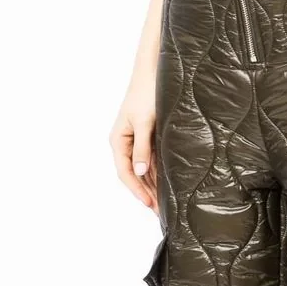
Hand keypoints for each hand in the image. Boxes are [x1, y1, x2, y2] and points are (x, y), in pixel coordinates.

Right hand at [109, 78, 158, 214]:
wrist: (154, 73)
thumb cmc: (146, 94)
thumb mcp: (144, 123)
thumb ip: (142, 148)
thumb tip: (139, 172)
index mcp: (119, 141)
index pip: (125, 173)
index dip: (137, 190)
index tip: (149, 204)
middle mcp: (126, 144)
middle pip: (135, 176)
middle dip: (146, 193)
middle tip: (161, 212)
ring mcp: (138, 142)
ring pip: (144, 171)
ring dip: (153, 187)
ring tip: (165, 204)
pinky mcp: (150, 138)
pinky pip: (153, 162)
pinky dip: (159, 174)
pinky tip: (167, 186)